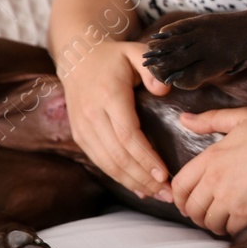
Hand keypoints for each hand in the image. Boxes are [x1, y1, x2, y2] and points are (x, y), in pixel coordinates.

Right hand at [58, 39, 174, 200]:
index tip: (165, 174)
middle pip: (119, 155)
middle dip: (144, 177)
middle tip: (168, 194)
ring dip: (133, 183)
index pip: (128, 134)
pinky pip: (100, 162)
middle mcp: (92, 115)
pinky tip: (139, 189)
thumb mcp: (134, 52)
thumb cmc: (113, 57)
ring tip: (158, 195)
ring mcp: (83, 128)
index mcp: (109, 96)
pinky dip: (119, 178)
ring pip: (108, 163)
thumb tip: (164, 90)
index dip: (146, 157)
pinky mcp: (80, 136)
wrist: (78, 58)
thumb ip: (151, 69)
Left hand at [171, 108, 246, 236]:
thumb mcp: (244, 117)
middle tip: (206, 215)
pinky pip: (228, 229)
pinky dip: (230, 230)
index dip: (180, 197)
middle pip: (191, 208)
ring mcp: (229, 198)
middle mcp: (215, 179)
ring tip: (221, 221)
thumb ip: (211, 119)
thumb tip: (183, 119)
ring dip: (213, 224)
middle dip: (196, 214)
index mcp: (211, 156)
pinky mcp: (246, 214)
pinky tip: (237, 223)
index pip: (180, 184)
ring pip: (208, 222)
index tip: (188, 201)